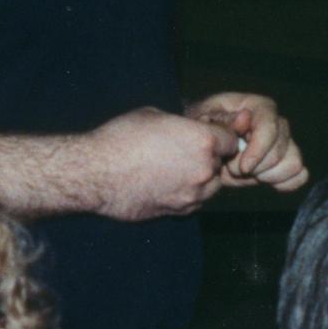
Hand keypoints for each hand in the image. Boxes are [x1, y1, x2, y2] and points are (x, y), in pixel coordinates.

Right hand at [86, 108, 241, 221]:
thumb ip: (181, 125)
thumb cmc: (121, 138)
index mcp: (203, 142)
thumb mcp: (155, 116)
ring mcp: (192, 195)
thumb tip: (188, 130)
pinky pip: (193, 203)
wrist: (95, 173)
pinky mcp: (177, 212)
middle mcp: (204, 170)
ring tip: (175, 169)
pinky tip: (165, 183)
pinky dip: (186, 194)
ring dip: (201, 179)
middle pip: (222, 165)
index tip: (207, 135)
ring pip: (210, 187)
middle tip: (186, 152)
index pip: (232, 141)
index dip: (220, 137)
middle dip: (210, 158)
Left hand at [188, 93, 308, 192]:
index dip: (258, 151)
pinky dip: (284, 182)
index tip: (242, 168)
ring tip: (246, 173)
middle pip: (280, 150)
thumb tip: (245, 118)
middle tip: (232, 168)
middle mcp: (276, 123)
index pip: (269, 127)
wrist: (205, 144)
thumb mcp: (203, 119)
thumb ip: (222, 120)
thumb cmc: (204, 127)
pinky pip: (300, 175)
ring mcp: (285, 143)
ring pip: (293, 163)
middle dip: (256, 167)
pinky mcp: (287, 161)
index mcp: (258, 107)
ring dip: (268, 175)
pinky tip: (262, 180)